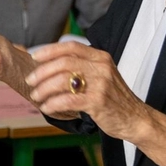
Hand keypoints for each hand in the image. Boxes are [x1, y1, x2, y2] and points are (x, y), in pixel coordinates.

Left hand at [26, 42, 153, 135]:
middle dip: (42, 72)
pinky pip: (68, 100)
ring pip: (63, 81)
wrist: (136, 118)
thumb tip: (50, 65)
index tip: (34, 57)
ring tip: (36, 96)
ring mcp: (100, 84)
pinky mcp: (98, 102)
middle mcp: (101, 67)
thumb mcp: (102, 75)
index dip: (49, 50)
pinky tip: (47, 108)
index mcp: (100, 57)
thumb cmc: (114, 98)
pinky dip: (53, 104)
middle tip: (30, 81)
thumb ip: (82, 67)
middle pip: (63, 63)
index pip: (71, 47)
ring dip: (44, 89)